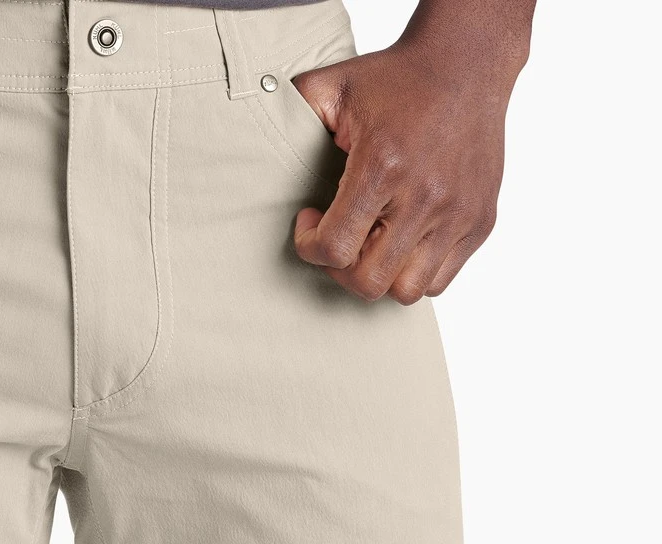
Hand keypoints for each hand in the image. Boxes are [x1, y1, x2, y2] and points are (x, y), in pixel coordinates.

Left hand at [291, 35, 517, 303]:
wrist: (467, 64)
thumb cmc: (395, 79)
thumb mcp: (331, 85)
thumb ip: (289, 113)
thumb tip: (251, 139)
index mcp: (383, 167)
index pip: (334, 249)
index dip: (308, 246)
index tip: (309, 220)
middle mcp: (426, 196)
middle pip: (369, 282)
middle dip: (339, 270)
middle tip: (336, 239)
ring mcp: (458, 213)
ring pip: (408, 291)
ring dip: (379, 276)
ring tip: (369, 244)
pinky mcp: (480, 222)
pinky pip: (440, 279)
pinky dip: (414, 272)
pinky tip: (398, 241)